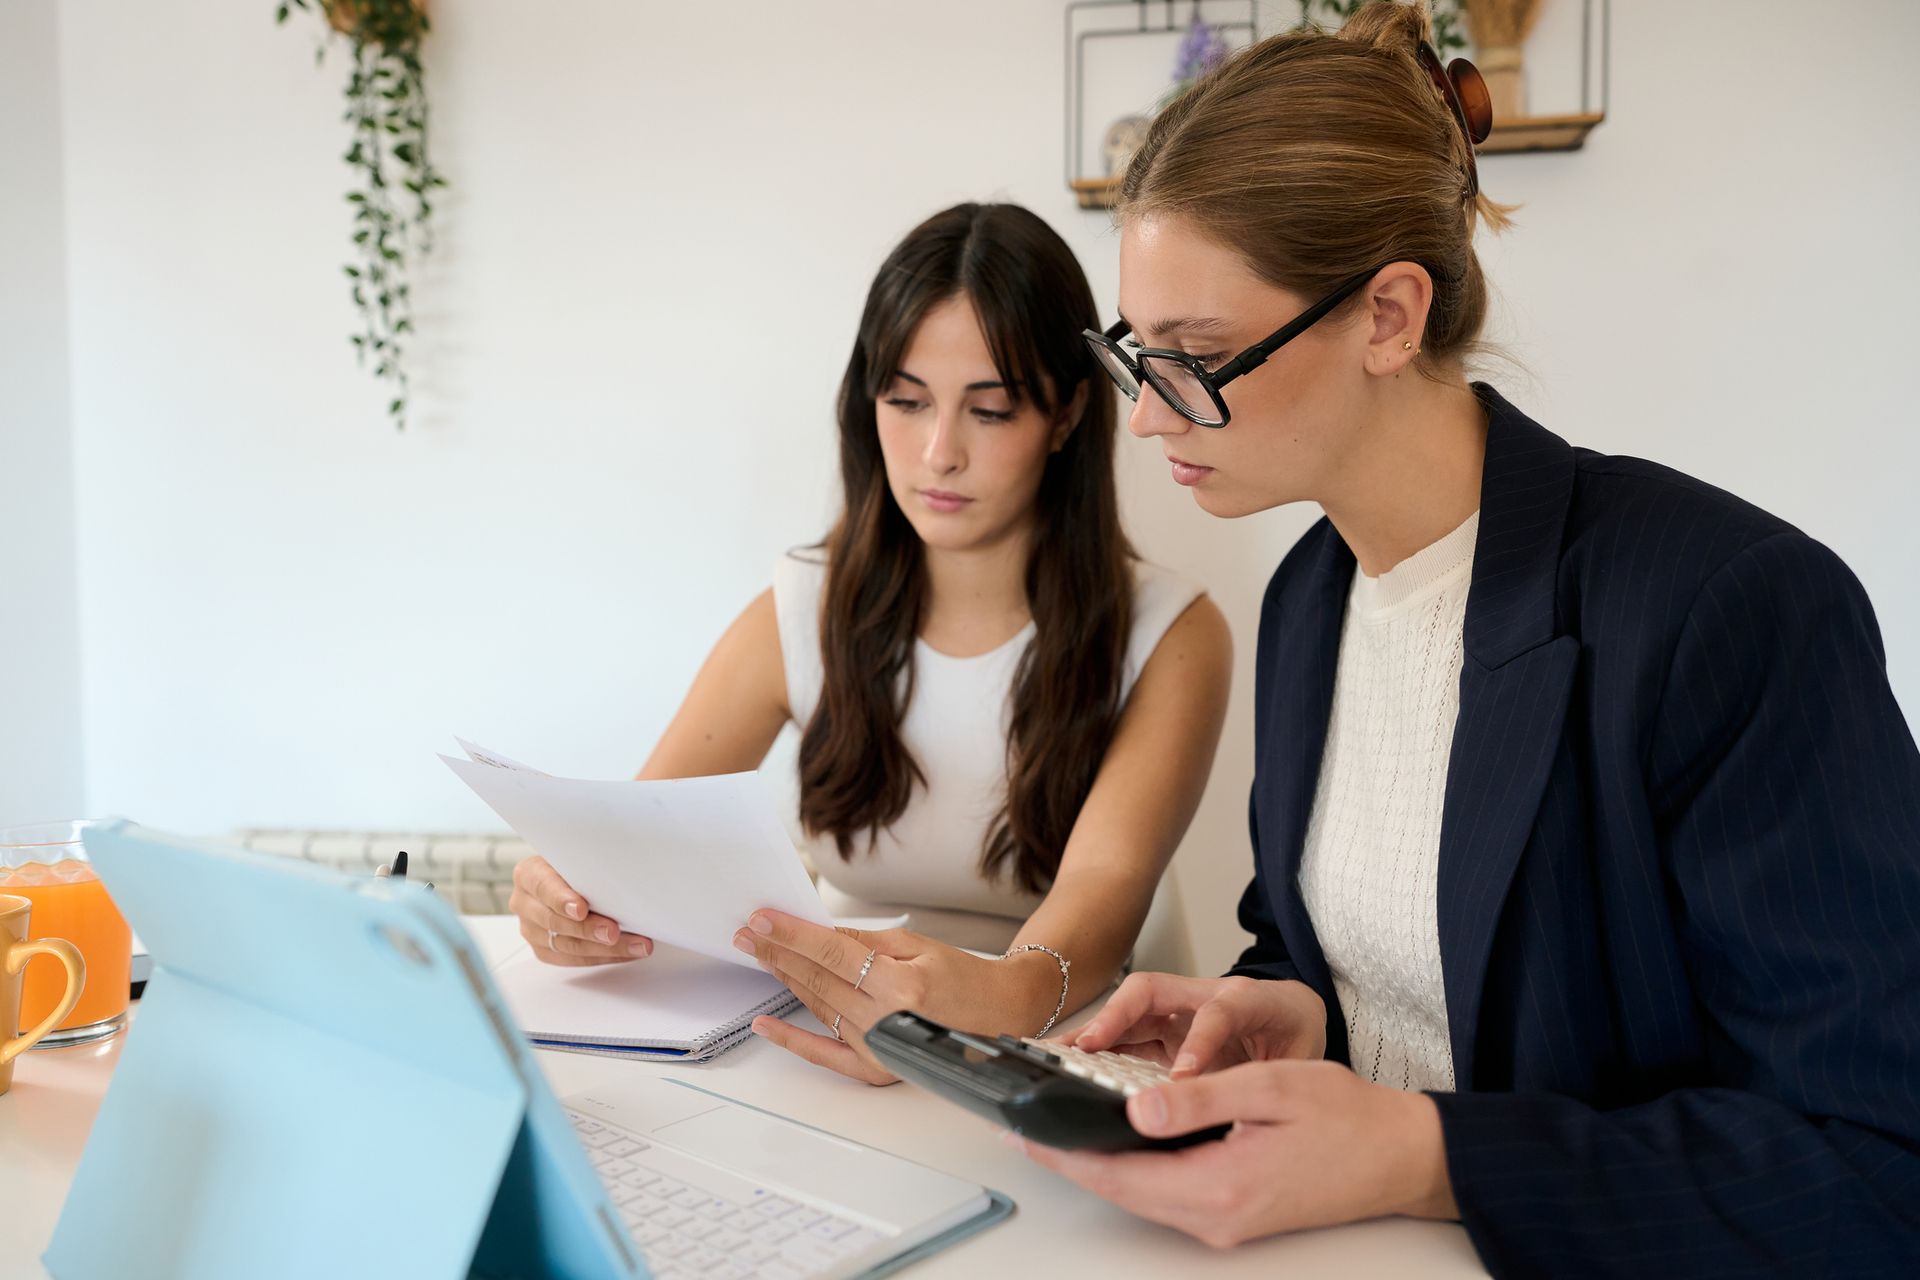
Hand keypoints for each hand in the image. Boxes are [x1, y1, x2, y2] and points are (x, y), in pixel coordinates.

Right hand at [509, 855, 652, 965]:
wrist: (568, 878)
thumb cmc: (576, 865)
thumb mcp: (578, 855)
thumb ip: (588, 864)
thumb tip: (620, 872)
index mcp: (529, 874)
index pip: (543, 887)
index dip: (562, 900)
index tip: (581, 909)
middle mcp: (525, 903)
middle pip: (554, 921)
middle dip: (588, 929)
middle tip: (613, 932)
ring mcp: (532, 929)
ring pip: (567, 946)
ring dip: (606, 949)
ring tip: (635, 945)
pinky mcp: (545, 950)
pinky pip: (574, 960)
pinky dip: (605, 956)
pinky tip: (627, 952)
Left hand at [737, 909, 1036, 1086]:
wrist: (999, 1014)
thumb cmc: (964, 978)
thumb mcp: (917, 945)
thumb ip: (864, 942)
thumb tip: (818, 936)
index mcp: (901, 985)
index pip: (832, 953)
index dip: (792, 935)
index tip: (762, 919)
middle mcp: (886, 1021)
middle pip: (817, 979)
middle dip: (778, 953)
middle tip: (747, 933)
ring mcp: (878, 1049)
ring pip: (816, 1007)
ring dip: (783, 980)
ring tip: (758, 956)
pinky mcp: (876, 1070)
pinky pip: (824, 1053)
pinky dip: (792, 1039)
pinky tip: (764, 1024)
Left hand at [1010, 1059, 1455, 1246]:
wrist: (1402, 1156)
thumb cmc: (1347, 1117)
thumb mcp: (1268, 1088)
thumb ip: (1199, 1097)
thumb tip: (1136, 1107)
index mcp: (1219, 1187)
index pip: (1119, 1172)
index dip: (1065, 1150)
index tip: (1022, 1131)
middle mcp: (1215, 1217)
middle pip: (1121, 1190)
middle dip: (1070, 1158)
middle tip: (1022, 1127)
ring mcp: (1224, 1223)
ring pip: (1141, 1194)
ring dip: (1098, 1164)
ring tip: (1055, 1130)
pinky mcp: (1233, 1215)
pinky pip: (1167, 1194)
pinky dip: (1133, 1169)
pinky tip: (1116, 1143)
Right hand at [1066, 972, 1325, 1076]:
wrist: (1293, 1011)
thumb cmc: (1294, 1034)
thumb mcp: (1299, 1061)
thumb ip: (1271, 1083)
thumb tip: (1242, 1121)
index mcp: (1247, 1000)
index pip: (1217, 1015)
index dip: (1198, 1043)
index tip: (1181, 1077)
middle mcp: (1204, 995)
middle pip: (1152, 991)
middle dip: (1117, 1017)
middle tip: (1089, 1049)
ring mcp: (1178, 1007)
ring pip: (1129, 1008)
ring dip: (1095, 1030)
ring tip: (1059, 1056)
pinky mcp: (1162, 1026)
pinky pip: (1125, 1030)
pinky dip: (1098, 1045)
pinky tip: (1072, 1063)